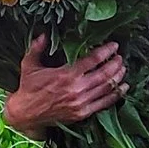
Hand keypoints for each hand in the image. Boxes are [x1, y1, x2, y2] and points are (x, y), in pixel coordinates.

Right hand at [2, 35, 126, 140]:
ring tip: (123, 68)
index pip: (93, 60)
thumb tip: (43, 34)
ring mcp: (81, 102)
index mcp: (65, 74)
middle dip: (115, 63)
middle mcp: (76, 89)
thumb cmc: (28, 87)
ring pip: (107, 88)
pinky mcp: (82, 113)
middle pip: (104, 74)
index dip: (106, 51)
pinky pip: (104, 103)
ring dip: (118, 77)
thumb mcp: (29, 64)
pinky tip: (123, 88)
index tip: (114, 45)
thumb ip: (37, 48)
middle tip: (120, 56)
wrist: (25, 113)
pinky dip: (116, 95)